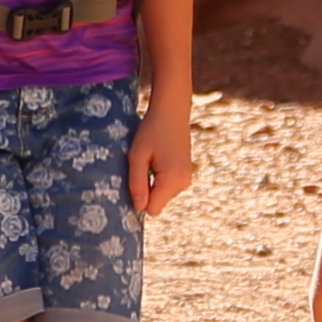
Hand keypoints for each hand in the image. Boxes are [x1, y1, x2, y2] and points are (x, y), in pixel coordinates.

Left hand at [129, 99, 196, 218]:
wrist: (172, 112)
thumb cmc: (151, 131)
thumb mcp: (137, 156)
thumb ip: (137, 183)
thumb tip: (140, 208)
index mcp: (172, 180)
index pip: (152, 209)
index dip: (140, 198)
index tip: (134, 180)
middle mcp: (183, 183)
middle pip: (158, 203)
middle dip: (147, 190)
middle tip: (142, 166)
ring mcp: (187, 179)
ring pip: (162, 196)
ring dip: (153, 184)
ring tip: (151, 161)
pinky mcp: (186, 174)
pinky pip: (168, 187)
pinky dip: (160, 179)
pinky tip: (159, 160)